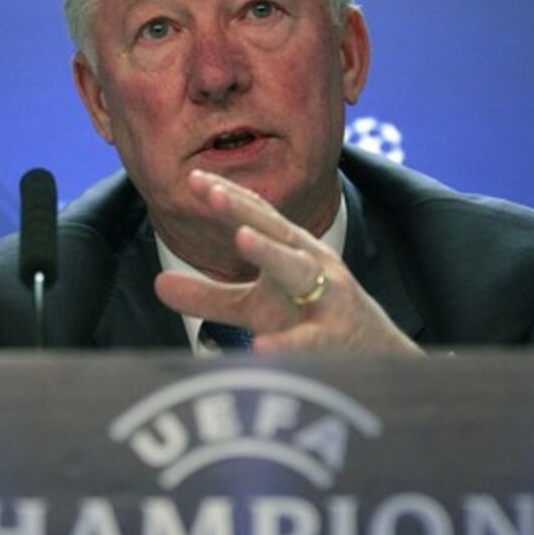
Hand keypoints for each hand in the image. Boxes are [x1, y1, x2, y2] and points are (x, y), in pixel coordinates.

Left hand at [154, 170, 423, 353]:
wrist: (375, 356)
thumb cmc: (309, 322)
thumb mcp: (256, 308)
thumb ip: (209, 297)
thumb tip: (157, 284)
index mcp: (291, 249)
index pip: (257, 215)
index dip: (227, 195)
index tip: (192, 178)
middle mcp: (311, 263)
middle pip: (275, 231)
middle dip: (243, 209)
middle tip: (210, 191)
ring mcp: (328, 297)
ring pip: (298, 270)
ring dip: (271, 251)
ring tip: (242, 237)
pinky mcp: (335, 338)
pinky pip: (310, 341)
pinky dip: (287, 344)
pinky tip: (260, 346)